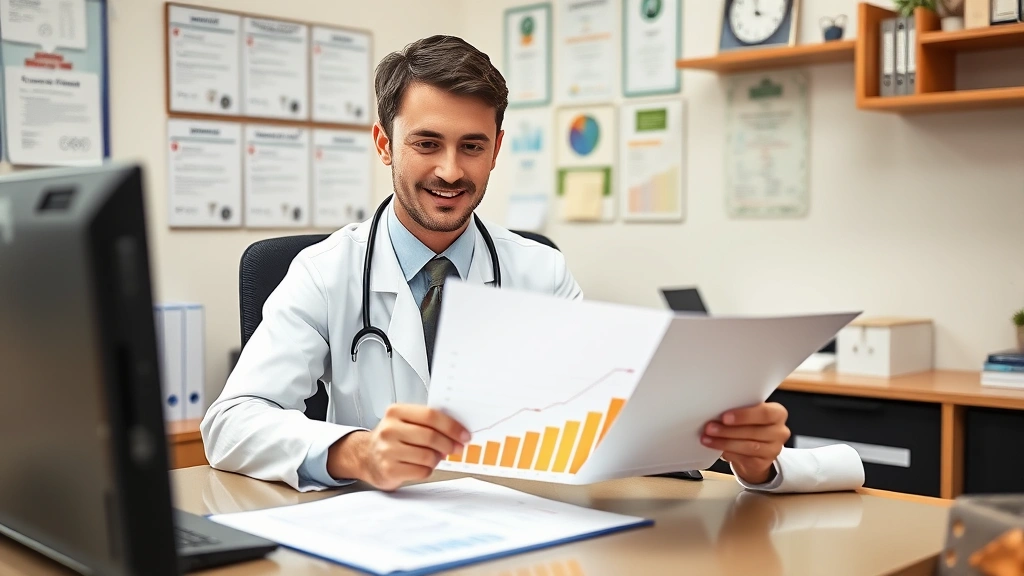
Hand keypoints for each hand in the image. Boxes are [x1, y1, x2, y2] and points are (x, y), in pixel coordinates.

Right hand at [327, 404, 469, 490]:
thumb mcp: (405, 421)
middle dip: (449, 444)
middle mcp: (389, 429)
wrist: (366, 457)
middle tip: (457, 447)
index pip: (430, 415)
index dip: (452, 426)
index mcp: (396, 412)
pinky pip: (421, 471)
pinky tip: (421, 465)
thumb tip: (458, 431)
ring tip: (435, 456)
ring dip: (438, 458)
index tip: (464, 434)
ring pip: (428, 456)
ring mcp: (387, 450)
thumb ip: (428, 422)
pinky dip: (428, 469)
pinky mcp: (389, 469)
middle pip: (431, 436)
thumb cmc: (393, 438)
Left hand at [701, 402, 789, 484]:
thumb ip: (739, 411)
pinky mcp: (764, 463)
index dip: (744, 415)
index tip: (724, 417)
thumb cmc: (750, 426)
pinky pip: (745, 458)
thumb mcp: (748, 415)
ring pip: (749, 446)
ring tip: (708, 439)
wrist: (756, 451)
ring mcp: (774, 449)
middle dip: (728, 430)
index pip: (764, 413)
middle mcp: (780, 431)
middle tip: (710, 428)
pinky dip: (728, 453)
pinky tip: (718, 450)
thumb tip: (716, 412)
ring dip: (725, 442)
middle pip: (754, 431)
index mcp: (777, 413)